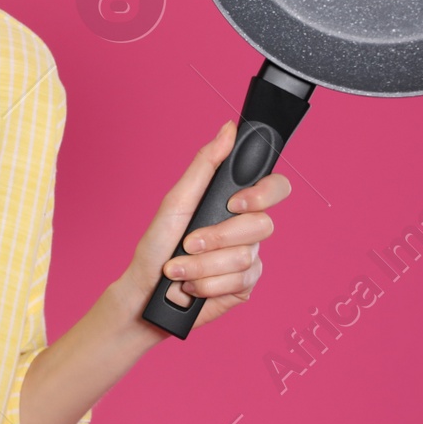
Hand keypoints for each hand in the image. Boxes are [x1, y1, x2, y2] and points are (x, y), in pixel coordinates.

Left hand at [120, 119, 292, 331]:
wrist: (147, 294)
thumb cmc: (158, 244)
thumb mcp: (177, 200)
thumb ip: (205, 164)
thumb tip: (228, 129)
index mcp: (233, 203)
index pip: (275, 188)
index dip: (263, 194)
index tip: (234, 204)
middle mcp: (246, 230)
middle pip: (263, 226)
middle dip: (218, 237)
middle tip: (190, 242)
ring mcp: (248, 260)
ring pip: (246, 258)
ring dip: (204, 265)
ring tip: (181, 268)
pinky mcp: (245, 287)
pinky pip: (240, 282)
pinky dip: (209, 284)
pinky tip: (193, 285)